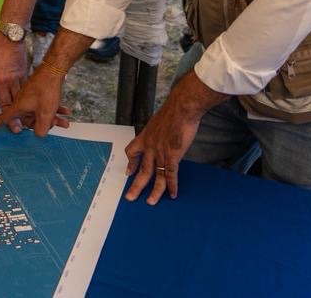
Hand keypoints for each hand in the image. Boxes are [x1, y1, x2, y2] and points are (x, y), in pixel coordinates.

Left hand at [0, 31, 28, 131]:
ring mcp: (13, 79)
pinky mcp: (23, 75)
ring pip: (17, 99)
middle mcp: (0, 82)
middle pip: (5, 104)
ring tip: (25, 124)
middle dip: (10, 119)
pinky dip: (27, 99)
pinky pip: (24, 89)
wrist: (9, 37)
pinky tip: (31, 107)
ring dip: (22, 113)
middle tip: (14, 131)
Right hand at [0, 63, 72, 135]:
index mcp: (18, 107)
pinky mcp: (37, 92)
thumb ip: (40, 129)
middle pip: (28, 119)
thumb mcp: (45, 114)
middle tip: (55, 124)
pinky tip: (65, 111)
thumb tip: (38, 134)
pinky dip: (53, 109)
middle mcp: (21, 101)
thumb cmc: (46, 89)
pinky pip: (43, 105)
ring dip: (52, 118)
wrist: (53, 69)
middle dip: (42, 124)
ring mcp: (29, 97)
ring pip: (38, 112)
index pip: (4, 118)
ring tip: (64, 121)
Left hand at [122, 71, 224, 204]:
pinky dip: (172, 185)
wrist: (181, 108)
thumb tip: (164, 133)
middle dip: (136, 185)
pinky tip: (173, 194)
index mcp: (145, 137)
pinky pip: (171, 174)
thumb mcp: (159, 121)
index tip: (129, 172)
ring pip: (155, 176)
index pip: (131, 151)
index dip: (130, 163)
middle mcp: (150, 146)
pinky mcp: (172, 155)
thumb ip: (159, 131)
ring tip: (150, 202)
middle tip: (130, 197)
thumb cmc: (173, 111)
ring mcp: (160, 152)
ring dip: (154, 191)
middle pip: (141, 170)